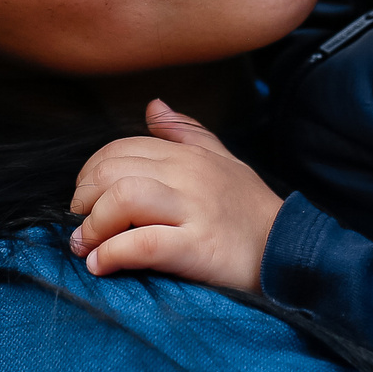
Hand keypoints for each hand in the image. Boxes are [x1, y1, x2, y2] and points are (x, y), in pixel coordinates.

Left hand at [67, 101, 283, 290]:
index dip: (90, 174)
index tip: (86, 202)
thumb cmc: (250, 211)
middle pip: (112, 172)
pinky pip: (142, 244)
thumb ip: (186, 132)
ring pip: (122, 200)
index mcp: (189, 154)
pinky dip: (112, 255)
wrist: (290, 251)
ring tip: (89, 247)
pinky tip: (103, 266)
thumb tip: (153, 105)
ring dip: (94, 226)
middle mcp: (188, 175)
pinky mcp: (198, 246)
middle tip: (82, 227)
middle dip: (84, 200)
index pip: (120, 149)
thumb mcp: (224, 161)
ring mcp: (194, 210)